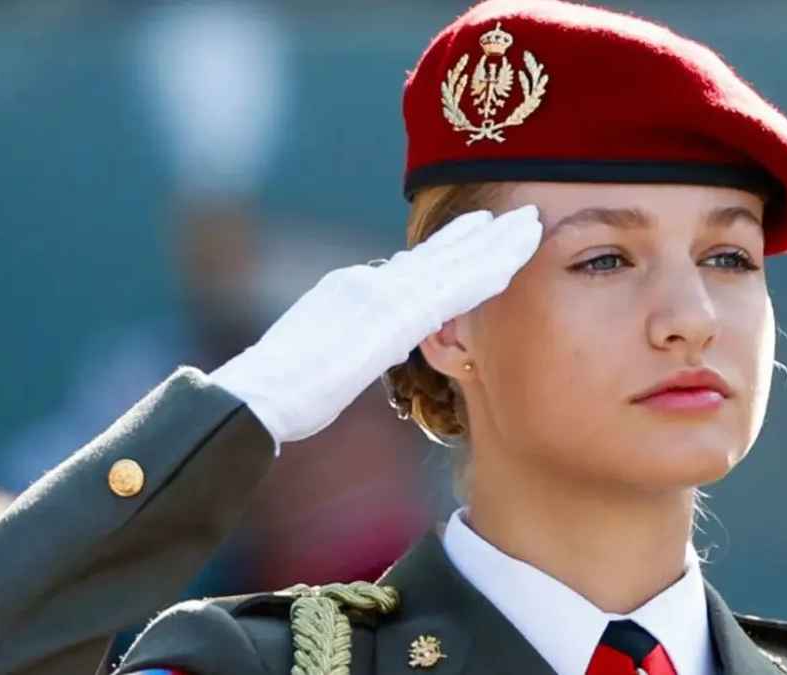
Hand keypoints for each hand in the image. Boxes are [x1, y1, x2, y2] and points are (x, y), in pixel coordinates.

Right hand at [210, 204, 541, 448]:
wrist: (257, 394)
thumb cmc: (281, 388)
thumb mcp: (321, 351)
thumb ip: (352, 335)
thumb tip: (373, 336)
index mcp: (353, 289)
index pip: (415, 263)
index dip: (454, 244)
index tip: (482, 228)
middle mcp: (370, 282)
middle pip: (440, 252)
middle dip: (484, 233)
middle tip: (520, 215)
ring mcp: (380, 294)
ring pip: (453, 263)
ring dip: (496, 242)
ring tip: (529, 222)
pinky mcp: (389, 317)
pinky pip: (450, 291)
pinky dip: (482, 273)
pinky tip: (511, 263)